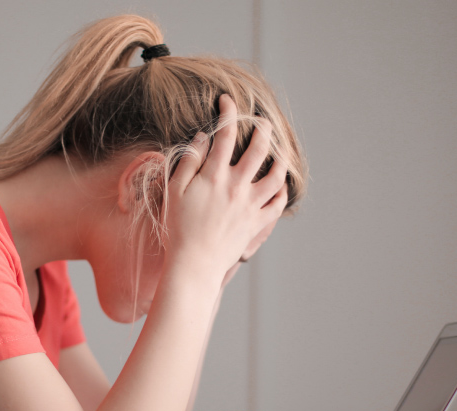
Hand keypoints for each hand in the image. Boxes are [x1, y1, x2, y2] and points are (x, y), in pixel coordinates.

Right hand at [165, 93, 289, 284]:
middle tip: (262, 121)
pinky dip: (282, 191)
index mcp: (215, 175)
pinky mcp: (257, 223)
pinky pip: (278, 204)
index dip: (229, 112)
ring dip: (280, 158)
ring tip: (279, 150)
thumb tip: (204, 138)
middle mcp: (237, 186)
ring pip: (276, 175)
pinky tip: (280, 184)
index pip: (226, 134)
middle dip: (263, 129)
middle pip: (259, 149)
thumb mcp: (174, 191)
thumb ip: (189, 161)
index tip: (228, 100)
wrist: (194, 264)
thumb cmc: (178, 228)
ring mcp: (251, 205)